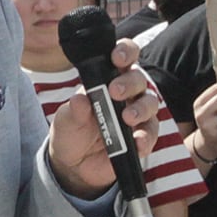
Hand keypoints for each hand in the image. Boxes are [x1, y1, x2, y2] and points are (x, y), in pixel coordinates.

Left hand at [49, 46, 160, 197]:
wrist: (73, 165)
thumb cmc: (71, 131)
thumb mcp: (66, 120)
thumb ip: (74, 110)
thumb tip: (79, 99)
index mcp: (108, 78)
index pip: (123, 57)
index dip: (125, 52)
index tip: (117, 57)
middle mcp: (127, 94)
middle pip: (139, 79)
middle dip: (130, 82)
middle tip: (115, 91)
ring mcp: (137, 115)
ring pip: (150, 104)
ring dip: (141, 108)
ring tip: (127, 117)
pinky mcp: (142, 138)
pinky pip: (150, 134)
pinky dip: (145, 138)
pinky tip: (137, 142)